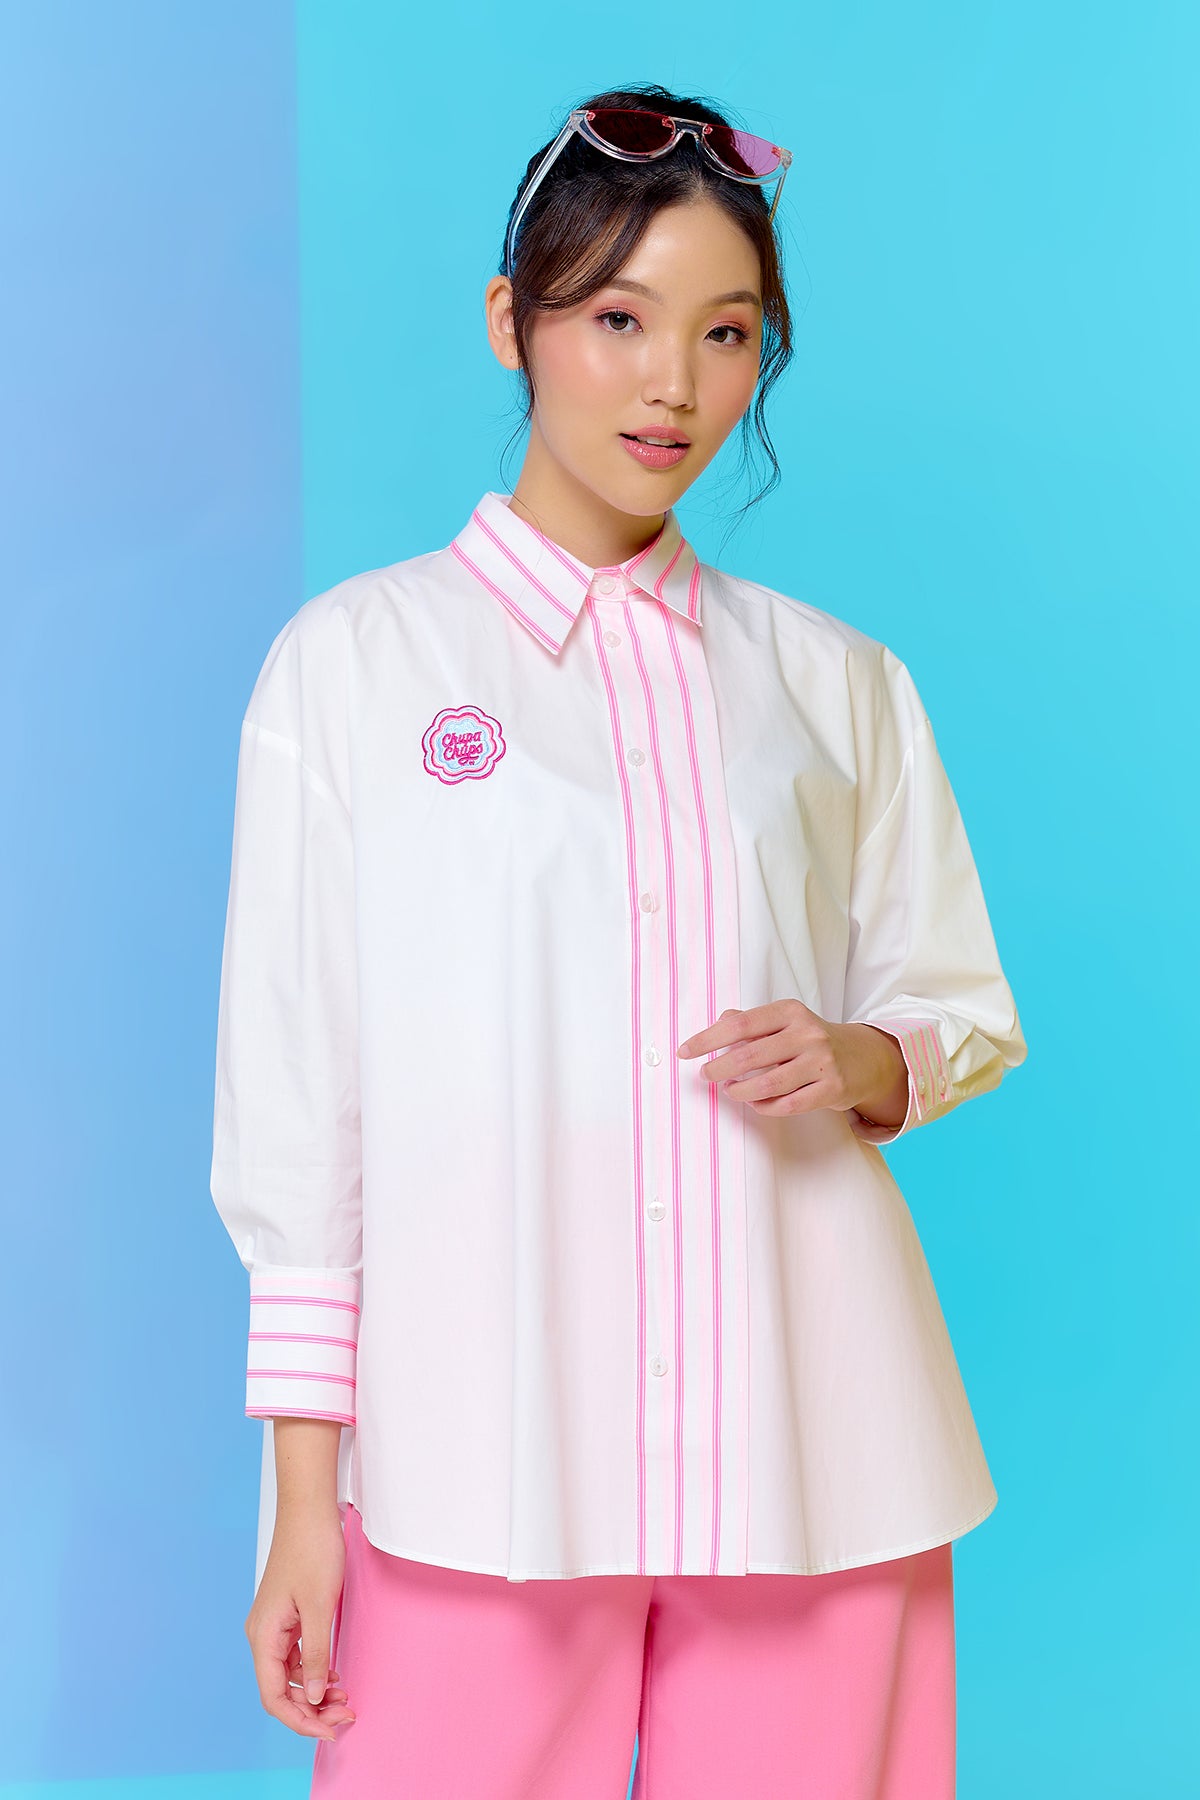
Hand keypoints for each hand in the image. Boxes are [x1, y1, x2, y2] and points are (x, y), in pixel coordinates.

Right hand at [244, 1504, 356, 1742]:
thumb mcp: (319, 1607)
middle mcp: (263, 1635)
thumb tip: (313, 1697)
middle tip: (345, 1714)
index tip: (330, 1730)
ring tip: (344, 1697)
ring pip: (290, 1675)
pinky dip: (314, 1671)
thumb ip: (315, 1655)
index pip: (274, 1696)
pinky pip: (296, 1657)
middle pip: (281, 1690)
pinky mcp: (286, 1617)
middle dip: (311, 1709)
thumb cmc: (312, 1550)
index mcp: (264, 1636)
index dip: (300, 1720)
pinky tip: (333, 1673)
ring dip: (314, 1692)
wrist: (309, 1510)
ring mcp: (274, 1626)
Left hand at [677, 1001, 908, 1125]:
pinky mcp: (832, 1089)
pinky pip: (788, 1104)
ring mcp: (822, 1062)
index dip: (708, 1039)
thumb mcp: (785, 1022)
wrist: (864, 1058)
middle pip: (750, 1055)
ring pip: (768, 1084)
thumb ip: (752, 1022)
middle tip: (705, 1075)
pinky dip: (766, 1107)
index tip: (685, 1051)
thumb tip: (719, 1023)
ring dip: (741, 1091)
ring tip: (731, 1091)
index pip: (740, 1024)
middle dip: (719, 1068)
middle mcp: (807, 1033)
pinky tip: (756, 1103)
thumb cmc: (813, 1040)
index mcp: (790, 1012)